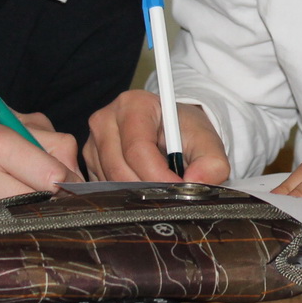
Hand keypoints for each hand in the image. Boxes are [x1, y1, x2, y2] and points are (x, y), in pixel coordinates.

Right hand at [0, 114, 79, 217]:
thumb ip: (32, 137)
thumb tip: (71, 168)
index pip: (56, 165)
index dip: (70, 177)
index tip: (71, 184)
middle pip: (46, 195)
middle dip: (55, 199)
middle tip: (50, 199)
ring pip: (26, 216)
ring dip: (32, 215)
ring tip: (19, 206)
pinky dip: (6, 227)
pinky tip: (0, 220)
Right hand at [82, 90, 229, 183]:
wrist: (173, 131)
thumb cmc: (186, 132)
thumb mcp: (207, 142)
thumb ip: (211, 162)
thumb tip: (197, 180)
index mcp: (133, 105)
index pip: (138, 149)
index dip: (158, 176)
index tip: (178, 190)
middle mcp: (106, 120)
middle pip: (120, 169)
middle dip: (148, 189)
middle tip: (172, 197)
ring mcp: (93, 141)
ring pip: (110, 182)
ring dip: (137, 193)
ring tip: (161, 189)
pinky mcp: (90, 161)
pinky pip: (104, 187)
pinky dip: (125, 195)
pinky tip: (144, 188)